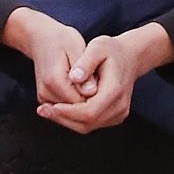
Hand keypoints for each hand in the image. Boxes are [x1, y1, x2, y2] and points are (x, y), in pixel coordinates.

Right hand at [0, 7, 91, 105]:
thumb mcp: (77, 47)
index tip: (104, 82)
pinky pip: (66, 109)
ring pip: (72, 113)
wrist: (41, 38)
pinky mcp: (45, 100)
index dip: (98, 97)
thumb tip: (92, 91)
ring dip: (84, 103)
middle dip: (91, 102)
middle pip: (77, 110)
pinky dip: (76, 102)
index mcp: (55, 80)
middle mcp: (46, 93)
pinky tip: (81, 87)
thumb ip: (85, 70)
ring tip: (89, 82)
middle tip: (99, 81)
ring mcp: (43, 98)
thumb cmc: (61, 40)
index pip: (82, 103)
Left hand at [40, 23, 173, 133]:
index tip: (51, 106)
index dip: (68, 112)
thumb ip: (86, 61)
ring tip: (47, 111)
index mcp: (115, 91)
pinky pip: (91, 124)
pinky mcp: (114, 117)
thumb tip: (74, 77)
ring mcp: (118, 114)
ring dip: (66, 120)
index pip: (89, 112)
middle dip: (63, 118)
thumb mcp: (98, 46)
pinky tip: (61, 109)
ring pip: (87, 127)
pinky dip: (74, 119)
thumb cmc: (112, 50)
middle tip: (43, 110)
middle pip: (87, 123)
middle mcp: (119, 107)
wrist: (130, 57)